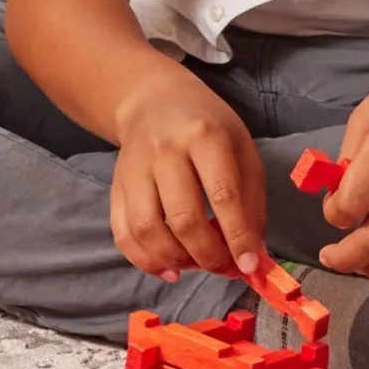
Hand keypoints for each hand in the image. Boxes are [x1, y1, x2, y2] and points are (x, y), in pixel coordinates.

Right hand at [110, 65, 266, 281]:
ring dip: (175, 260)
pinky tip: (168, 268)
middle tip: (223, 267)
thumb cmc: (208, 128)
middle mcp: (164, 151)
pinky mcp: (115, 186)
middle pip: (184, 218)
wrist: (153, 101)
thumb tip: (252, 255)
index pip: (222, 195)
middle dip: (207, 255)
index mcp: (204, 136)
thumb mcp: (242, 150)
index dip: (237, 237)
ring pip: (147, 230)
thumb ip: (251, 202)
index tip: (248, 265)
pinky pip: (122, 233)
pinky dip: (144, 260)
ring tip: (195, 265)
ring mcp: (135, 169)